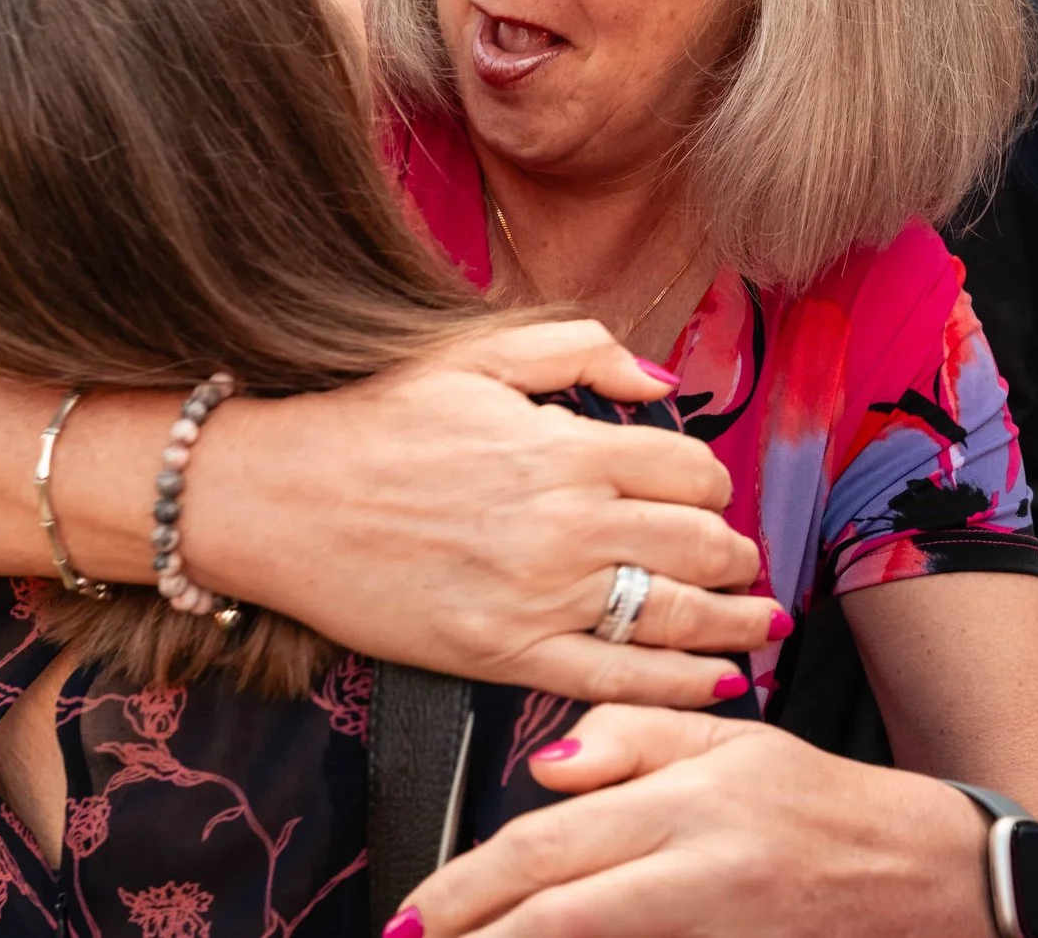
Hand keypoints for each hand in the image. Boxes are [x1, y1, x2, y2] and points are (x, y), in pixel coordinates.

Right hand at [191, 322, 778, 707]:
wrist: (278, 496)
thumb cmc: (373, 419)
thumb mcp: (477, 353)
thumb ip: (582, 351)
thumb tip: (661, 381)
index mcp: (568, 448)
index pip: (692, 470)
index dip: (712, 484)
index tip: (706, 495)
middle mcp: (567, 526)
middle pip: (701, 548)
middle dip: (735, 557)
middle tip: (743, 564)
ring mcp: (537, 597)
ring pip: (673, 618)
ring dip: (733, 625)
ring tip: (760, 625)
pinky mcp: (503, 655)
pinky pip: (617, 679)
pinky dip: (682, 686)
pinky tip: (719, 682)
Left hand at [398, 704, 992, 937]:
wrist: (929, 875)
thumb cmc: (821, 804)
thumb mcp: (734, 740)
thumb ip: (635, 738)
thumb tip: (547, 765)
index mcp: (690, 801)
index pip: (551, 843)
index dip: (470, 885)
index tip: (416, 910)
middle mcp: (701, 871)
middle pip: (560, 911)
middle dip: (475, 935)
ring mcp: (721, 930)